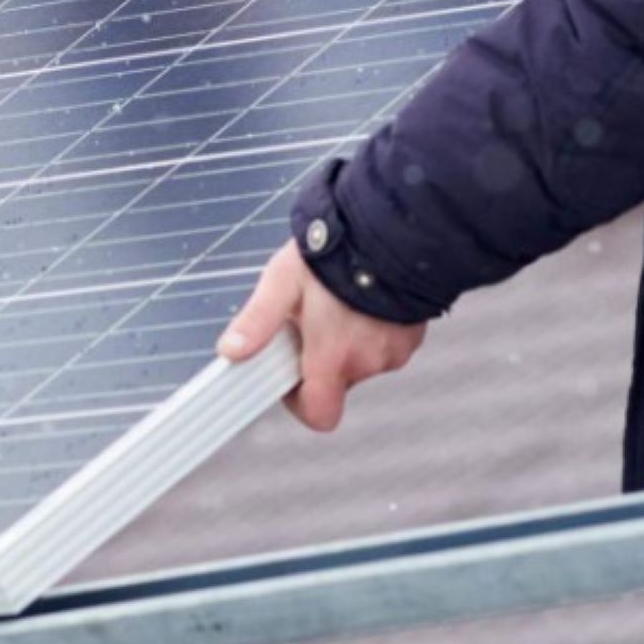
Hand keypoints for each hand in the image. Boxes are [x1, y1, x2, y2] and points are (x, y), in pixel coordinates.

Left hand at [218, 238, 426, 432]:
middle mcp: (369, 361)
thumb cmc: (338, 253)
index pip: (319, 414)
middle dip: (320, 358)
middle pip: (336, 382)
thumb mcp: (283, 282)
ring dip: (346, 342)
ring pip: (360, 362)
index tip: (287, 376)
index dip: (299, 402)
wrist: (393, 229)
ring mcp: (395, 350)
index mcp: (334, 356)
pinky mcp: (412, 336)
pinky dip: (371, 331)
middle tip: (309, 319)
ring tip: (337, 302)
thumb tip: (231, 351)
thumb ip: (258, 321)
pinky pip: (384, 346)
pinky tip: (362, 300)